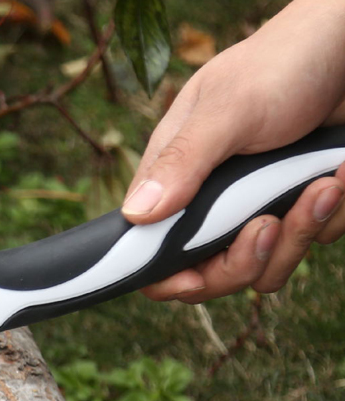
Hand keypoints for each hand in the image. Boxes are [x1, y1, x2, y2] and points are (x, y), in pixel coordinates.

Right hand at [122, 0, 344, 301]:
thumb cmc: (283, 64)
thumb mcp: (228, 110)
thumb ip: (183, 162)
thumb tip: (135, 215)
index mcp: (177, 182)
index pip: (152, 253)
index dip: (168, 276)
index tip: (196, 277)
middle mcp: (211, 205)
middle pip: (211, 276)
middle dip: (245, 261)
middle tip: (270, 222)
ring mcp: (256, 210)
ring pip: (264, 269)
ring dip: (299, 235)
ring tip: (323, 186)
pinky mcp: (297, 210)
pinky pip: (309, 242)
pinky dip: (330, 217)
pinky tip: (338, 176)